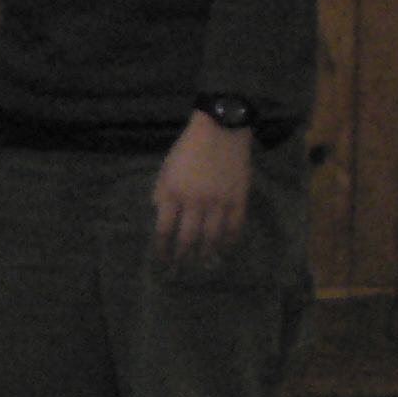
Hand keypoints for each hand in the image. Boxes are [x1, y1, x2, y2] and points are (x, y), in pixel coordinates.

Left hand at [153, 111, 252, 266]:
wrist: (221, 127)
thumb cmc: (189, 146)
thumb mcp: (167, 165)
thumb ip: (162, 190)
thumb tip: (159, 212)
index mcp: (173, 192)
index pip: (164, 229)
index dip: (162, 248)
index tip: (162, 258)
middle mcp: (195, 201)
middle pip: (188, 239)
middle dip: (182, 257)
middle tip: (181, 269)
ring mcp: (218, 202)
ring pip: (211, 238)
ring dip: (205, 255)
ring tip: (202, 265)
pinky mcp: (238, 199)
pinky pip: (235, 228)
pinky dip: (230, 243)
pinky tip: (226, 251)